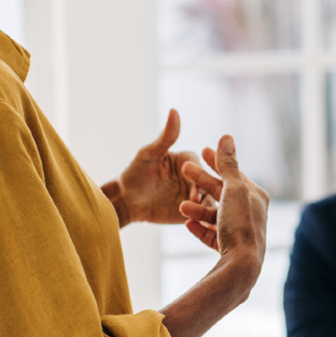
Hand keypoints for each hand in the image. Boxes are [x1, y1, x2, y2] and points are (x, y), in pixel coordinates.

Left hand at [101, 109, 212, 227]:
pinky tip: (200, 226)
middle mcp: (195, 177)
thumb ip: (165, 137)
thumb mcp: (148, 154)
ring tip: (198, 215)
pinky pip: (202, 216)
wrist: (127, 201)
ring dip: (205, 208)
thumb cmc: (135, 173)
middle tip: (195, 201)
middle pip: (207, 184)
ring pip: (208, 201)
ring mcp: (195, 195)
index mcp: (188, 160)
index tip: (193, 186)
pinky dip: (204, 221)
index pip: (198, 166)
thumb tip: (174, 110)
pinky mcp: (192, 212)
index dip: (197, 176)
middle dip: (204, 193)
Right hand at [177, 135, 268, 267]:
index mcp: (255, 196)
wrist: (241, 267)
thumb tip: (226, 137)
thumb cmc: (240, 225)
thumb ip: (227, 164)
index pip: (233, 173)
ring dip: (197, 208)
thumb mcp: (233, 189)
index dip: (218, 160)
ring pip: (214, 214)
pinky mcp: (229, 249)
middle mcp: (250, 213)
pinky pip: (211, 234)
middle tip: (184, 168)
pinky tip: (187, 224)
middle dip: (202, 181)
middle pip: (222, 192)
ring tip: (181, 206)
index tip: (202, 150)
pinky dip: (199, 227)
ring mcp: (240, 231)